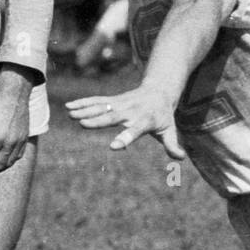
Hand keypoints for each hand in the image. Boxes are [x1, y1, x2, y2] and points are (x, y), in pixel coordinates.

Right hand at [67, 84, 184, 158]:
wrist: (159, 91)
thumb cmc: (163, 115)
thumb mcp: (170, 130)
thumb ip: (173, 144)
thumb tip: (180, 158)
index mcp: (146, 120)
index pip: (136, 130)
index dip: (126, 137)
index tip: (114, 147)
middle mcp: (132, 110)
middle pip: (114, 116)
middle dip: (99, 120)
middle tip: (83, 124)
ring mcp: (121, 103)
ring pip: (102, 106)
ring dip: (86, 109)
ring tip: (70, 114)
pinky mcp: (114, 100)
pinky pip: (97, 101)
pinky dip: (83, 102)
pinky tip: (69, 106)